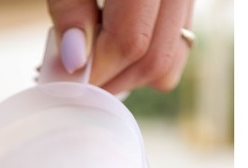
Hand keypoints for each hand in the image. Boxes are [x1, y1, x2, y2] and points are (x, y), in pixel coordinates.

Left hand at [46, 0, 196, 94]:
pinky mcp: (184, 4)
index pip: (131, 42)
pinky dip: (143, 63)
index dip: (95, 69)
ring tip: (91, 66)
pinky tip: (112, 51)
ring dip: (126, 77)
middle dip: (109, 80)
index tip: (62, 78)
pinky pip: (176, 48)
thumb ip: (69, 9)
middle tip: (73, 80)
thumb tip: (74, 62)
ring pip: (169, 60)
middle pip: (154, 59)